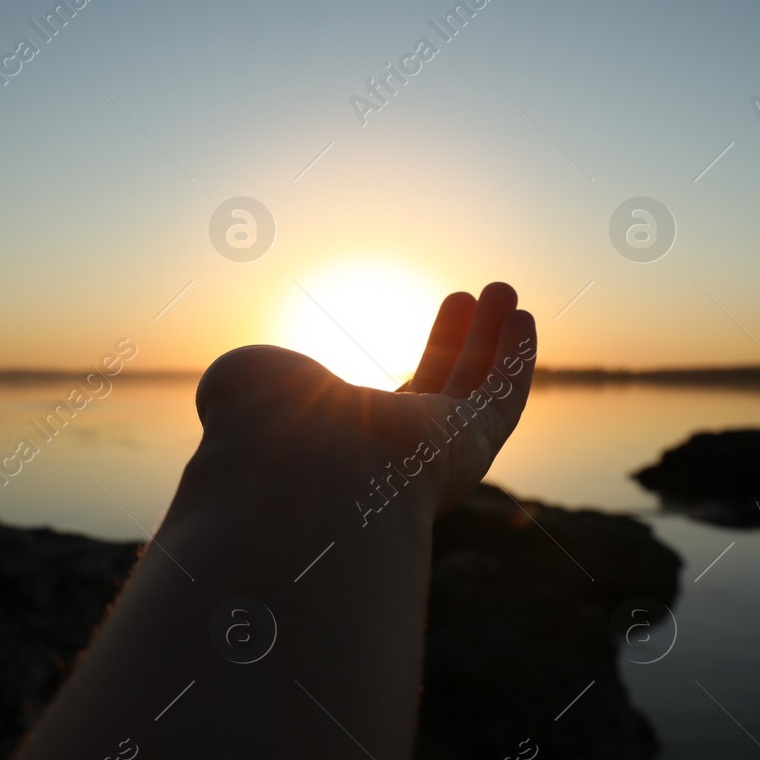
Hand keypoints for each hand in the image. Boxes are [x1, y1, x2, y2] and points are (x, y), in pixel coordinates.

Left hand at [193, 282, 536, 515]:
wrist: (299, 469)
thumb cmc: (266, 427)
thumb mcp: (252, 383)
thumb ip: (253, 377)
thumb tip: (237, 378)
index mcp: (358, 443)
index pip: (405, 397)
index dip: (426, 355)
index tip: (442, 314)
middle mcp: (403, 455)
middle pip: (448, 390)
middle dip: (462, 341)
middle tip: (472, 297)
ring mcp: (438, 454)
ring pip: (479, 390)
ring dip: (494, 340)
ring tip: (502, 290)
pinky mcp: (472, 449)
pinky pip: (504, 400)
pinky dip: (516, 358)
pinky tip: (522, 317)